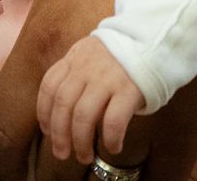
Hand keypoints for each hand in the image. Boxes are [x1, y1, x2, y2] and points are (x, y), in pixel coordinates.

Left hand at [37, 36, 144, 162]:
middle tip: (62, 154)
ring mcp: (108, 78)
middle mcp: (87, 68)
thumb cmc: (119, 56)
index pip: (49, 86)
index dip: (44, 112)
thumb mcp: (90, 54)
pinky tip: (113, 147)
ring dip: (81, 141)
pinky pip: (113, 120)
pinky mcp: (129, 89)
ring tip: (84, 156)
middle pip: (63, 104)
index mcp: (75, 59)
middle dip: (59, 134)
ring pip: (83, 115)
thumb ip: (74, 74)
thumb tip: (59, 112)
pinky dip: (110, 138)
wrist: (153, 41)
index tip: (47, 131)